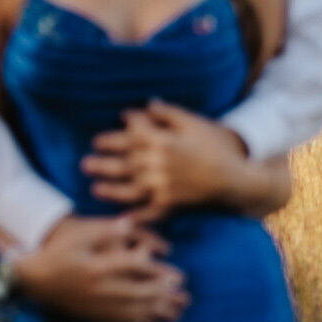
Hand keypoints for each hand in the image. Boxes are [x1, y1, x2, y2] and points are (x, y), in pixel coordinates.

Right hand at [12, 214, 188, 321]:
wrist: (32, 278)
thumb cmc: (57, 251)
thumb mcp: (79, 233)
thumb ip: (106, 229)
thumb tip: (131, 224)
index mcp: (98, 267)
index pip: (135, 270)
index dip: (159, 273)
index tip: (179, 277)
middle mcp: (99, 289)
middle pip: (139, 294)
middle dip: (165, 297)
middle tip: (185, 297)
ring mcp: (95, 305)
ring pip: (132, 312)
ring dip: (157, 313)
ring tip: (176, 313)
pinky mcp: (91, 315)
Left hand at [83, 103, 291, 221]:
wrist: (236, 177)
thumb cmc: (217, 146)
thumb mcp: (194, 122)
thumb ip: (168, 113)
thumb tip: (146, 103)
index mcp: (162, 141)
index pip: (130, 137)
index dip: (113, 136)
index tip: (97, 139)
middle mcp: (158, 165)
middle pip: (124, 163)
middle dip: (103, 162)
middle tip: (84, 163)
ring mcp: (163, 187)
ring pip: (129, 188)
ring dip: (110, 188)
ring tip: (94, 188)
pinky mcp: (171, 204)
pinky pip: (148, 212)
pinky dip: (134, 217)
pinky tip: (120, 218)